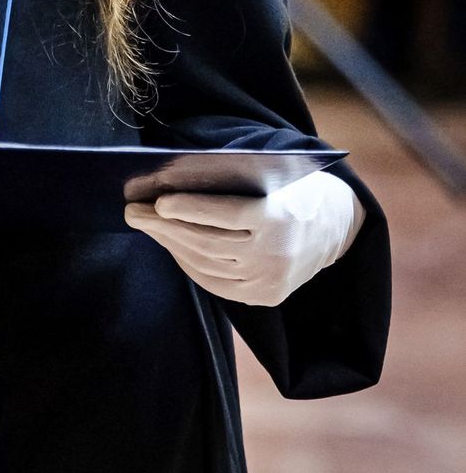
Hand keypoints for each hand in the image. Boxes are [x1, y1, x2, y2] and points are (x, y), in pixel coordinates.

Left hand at [124, 170, 364, 306]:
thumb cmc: (295, 187)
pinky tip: (171, 247)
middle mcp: (275, 254)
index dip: (189, 209)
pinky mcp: (266, 296)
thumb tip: (175, 180)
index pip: (225, 214)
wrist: (338, 225)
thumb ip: (234, 181)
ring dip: (170, 244)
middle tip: (134, 211)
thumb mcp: (274, 175)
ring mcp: (270, 281)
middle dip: (164, 227)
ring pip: (207, 264)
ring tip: (146, 226)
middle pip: (208, 242)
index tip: (159, 201)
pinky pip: (217, 284)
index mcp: (279, 218)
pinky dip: (189, 265)